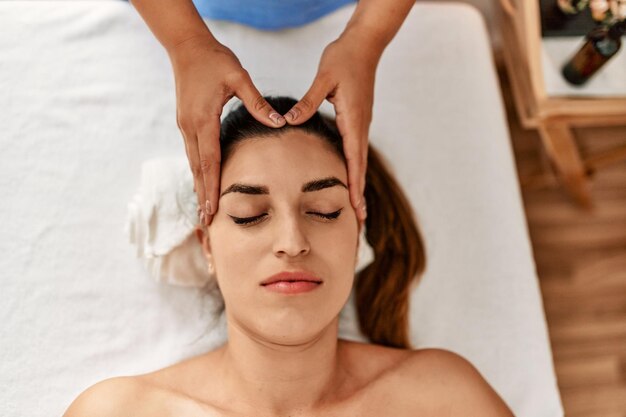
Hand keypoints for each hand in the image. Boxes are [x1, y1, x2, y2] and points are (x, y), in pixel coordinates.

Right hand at [168, 36, 285, 225]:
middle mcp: (190, 126)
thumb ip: (258, 102)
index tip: (211, 209)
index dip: (211, 187)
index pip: (209, 161)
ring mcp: (186, 125)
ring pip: (193, 162)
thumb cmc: (215, 59)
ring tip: (204, 208)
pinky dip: (198, 170)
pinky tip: (202, 181)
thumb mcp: (239, 78)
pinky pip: (193, 152)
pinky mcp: (186, 121)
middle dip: (202, 195)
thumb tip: (279, 123)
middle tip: (206, 221)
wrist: (187, 46)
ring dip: (198, 186)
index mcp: (203, 119)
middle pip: (198, 169)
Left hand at [282, 30, 381, 221]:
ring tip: (357, 208)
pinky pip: (355, 150)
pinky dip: (354, 169)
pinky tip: (349, 177)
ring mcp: (360, 124)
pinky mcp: (356, 120)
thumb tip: (289, 121)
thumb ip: (308, 102)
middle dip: (360, 195)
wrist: (363, 45)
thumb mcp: (324, 79)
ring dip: (358, 184)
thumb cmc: (343, 59)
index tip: (356, 208)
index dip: (354, 185)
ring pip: (359, 161)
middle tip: (361, 221)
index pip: (355, 160)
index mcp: (353, 120)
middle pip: (360, 167)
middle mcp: (359, 126)